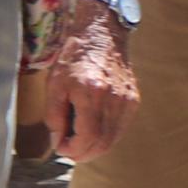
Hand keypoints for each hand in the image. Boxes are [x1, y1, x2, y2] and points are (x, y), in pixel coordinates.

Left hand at [50, 6, 137, 160]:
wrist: (102, 34)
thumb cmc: (75, 56)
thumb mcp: (54, 84)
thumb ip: (54, 116)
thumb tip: (59, 142)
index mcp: (92, 93)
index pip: (87, 137)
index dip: (73, 150)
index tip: (61, 148)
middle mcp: (114, 99)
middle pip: (103, 143)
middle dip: (84, 153)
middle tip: (69, 150)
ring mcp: (127, 100)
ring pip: (113, 139)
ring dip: (95, 147)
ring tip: (79, 141)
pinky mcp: (134, 100)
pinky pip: (120, 128)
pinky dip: (106, 135)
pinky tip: (93, 130)